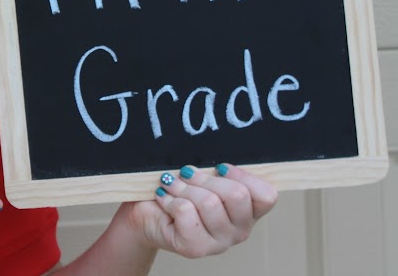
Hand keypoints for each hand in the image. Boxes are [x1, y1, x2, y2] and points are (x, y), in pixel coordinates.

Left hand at [125, 163, 277, 258]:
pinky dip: (170, 199)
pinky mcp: (196, 248)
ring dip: (183, 187)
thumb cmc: (178, 192)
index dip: (243, 175)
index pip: (266, 195)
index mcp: (249, 211)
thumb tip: (219, 164)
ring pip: (209, 202)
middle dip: (205, 178)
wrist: (146, 214)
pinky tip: (165, 199)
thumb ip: (219, 172)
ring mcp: (220, 242)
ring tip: (171, 185)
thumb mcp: (203, 177)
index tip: (219, 167)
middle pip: (236, 194)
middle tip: (186, 174)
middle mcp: (240, 230)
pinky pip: (186, 211)